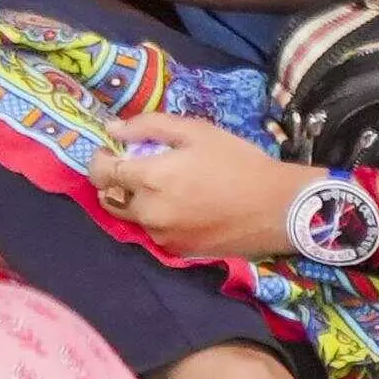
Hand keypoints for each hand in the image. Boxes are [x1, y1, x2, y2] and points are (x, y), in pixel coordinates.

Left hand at [84, 116, 313, 259]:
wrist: (278, 208)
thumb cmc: (239, 162)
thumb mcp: (197, 132)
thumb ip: (149, 126)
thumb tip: (112, 129)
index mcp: (150, 178)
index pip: (102, 172)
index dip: (101, 159)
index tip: (112, 150)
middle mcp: (148, 212)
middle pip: (110, 198)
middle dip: (116, 182)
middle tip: (139, 167)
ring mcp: (162, 236)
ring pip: (132, 216)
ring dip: (137, 201)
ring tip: (166, 187)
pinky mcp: (177, 251)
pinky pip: (154, 232)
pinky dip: (157, 218)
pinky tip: (183, 206)